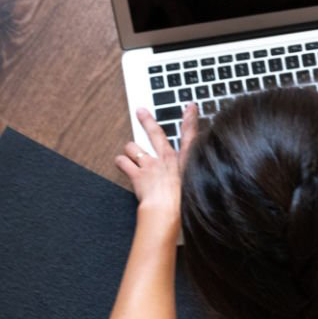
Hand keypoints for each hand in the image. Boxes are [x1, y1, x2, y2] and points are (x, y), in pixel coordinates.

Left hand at [115, 103, 198, 222]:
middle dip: (148, 121)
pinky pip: (122, 161)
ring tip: (130, 152)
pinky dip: (120, 162)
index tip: (190, 107)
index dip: (190, 119)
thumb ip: (193, 180)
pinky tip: (120, 163)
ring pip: (133, 147)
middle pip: (156, 133)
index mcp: (185, 160)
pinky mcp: (136, 174)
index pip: (190, 135)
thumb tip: (194, 182)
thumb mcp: (197, 187)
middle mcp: (166, 159)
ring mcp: (150, 165)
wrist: (168, 211)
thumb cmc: (186, 204)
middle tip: (141, 112)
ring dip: (130, 149)